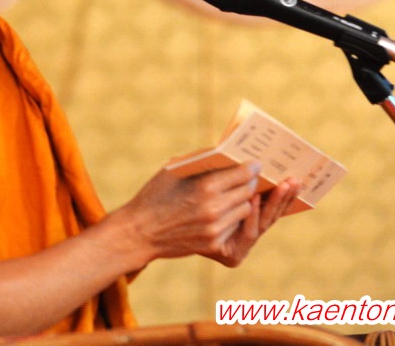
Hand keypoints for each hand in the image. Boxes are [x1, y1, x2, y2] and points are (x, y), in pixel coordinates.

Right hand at [116, 163, 299, 268]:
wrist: (139, 232)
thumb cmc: (154, 195)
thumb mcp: (173, 170)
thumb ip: (201, 160)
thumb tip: (224, 151)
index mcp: (204, 186)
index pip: (244, 174)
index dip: (252, 167)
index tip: (255, 163)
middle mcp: (213, 208)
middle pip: (248, 191)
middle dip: (250, 182)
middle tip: (250, 177)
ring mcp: (215, 228)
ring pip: (245, 209)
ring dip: (243, 200)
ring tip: (236, 193)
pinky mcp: (213, 243)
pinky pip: (234, 226)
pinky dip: (232, 217)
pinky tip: (225, 210)